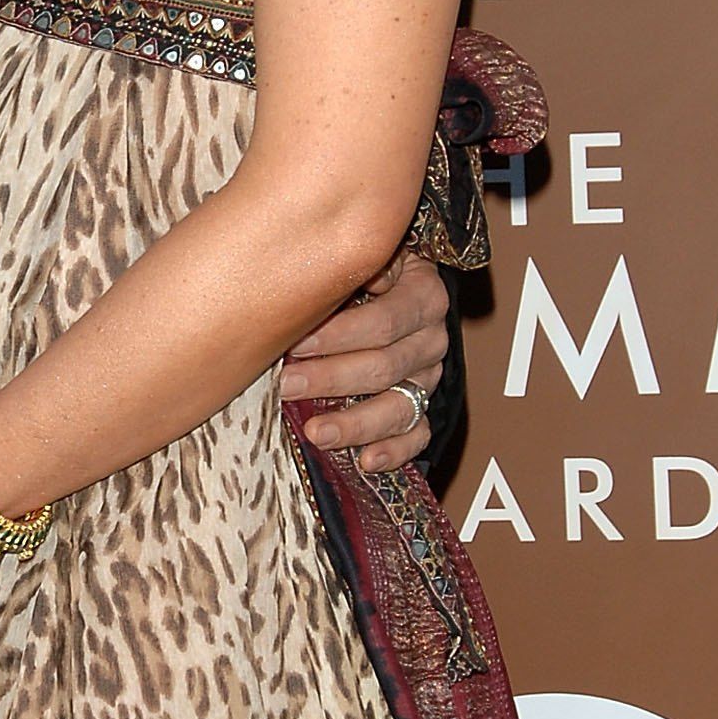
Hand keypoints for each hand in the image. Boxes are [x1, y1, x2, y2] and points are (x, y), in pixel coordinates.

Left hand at [278, 251, 449, 472]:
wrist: (384, 291)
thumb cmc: (358, 275)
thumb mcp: (360, 258)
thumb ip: (359, 264)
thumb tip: (368, 274)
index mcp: (423, 295)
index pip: (384, 322)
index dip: (338, 336)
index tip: (295, 344)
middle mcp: (429, 338)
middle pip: (385, 367)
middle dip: (331, 379)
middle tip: (287, 385)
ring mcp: (427, 377)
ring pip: (399, 406)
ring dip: (355, 423)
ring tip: (316, 431)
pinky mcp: (422, 407)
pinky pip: (417, 434)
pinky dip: (393, 450)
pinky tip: (365, 460)